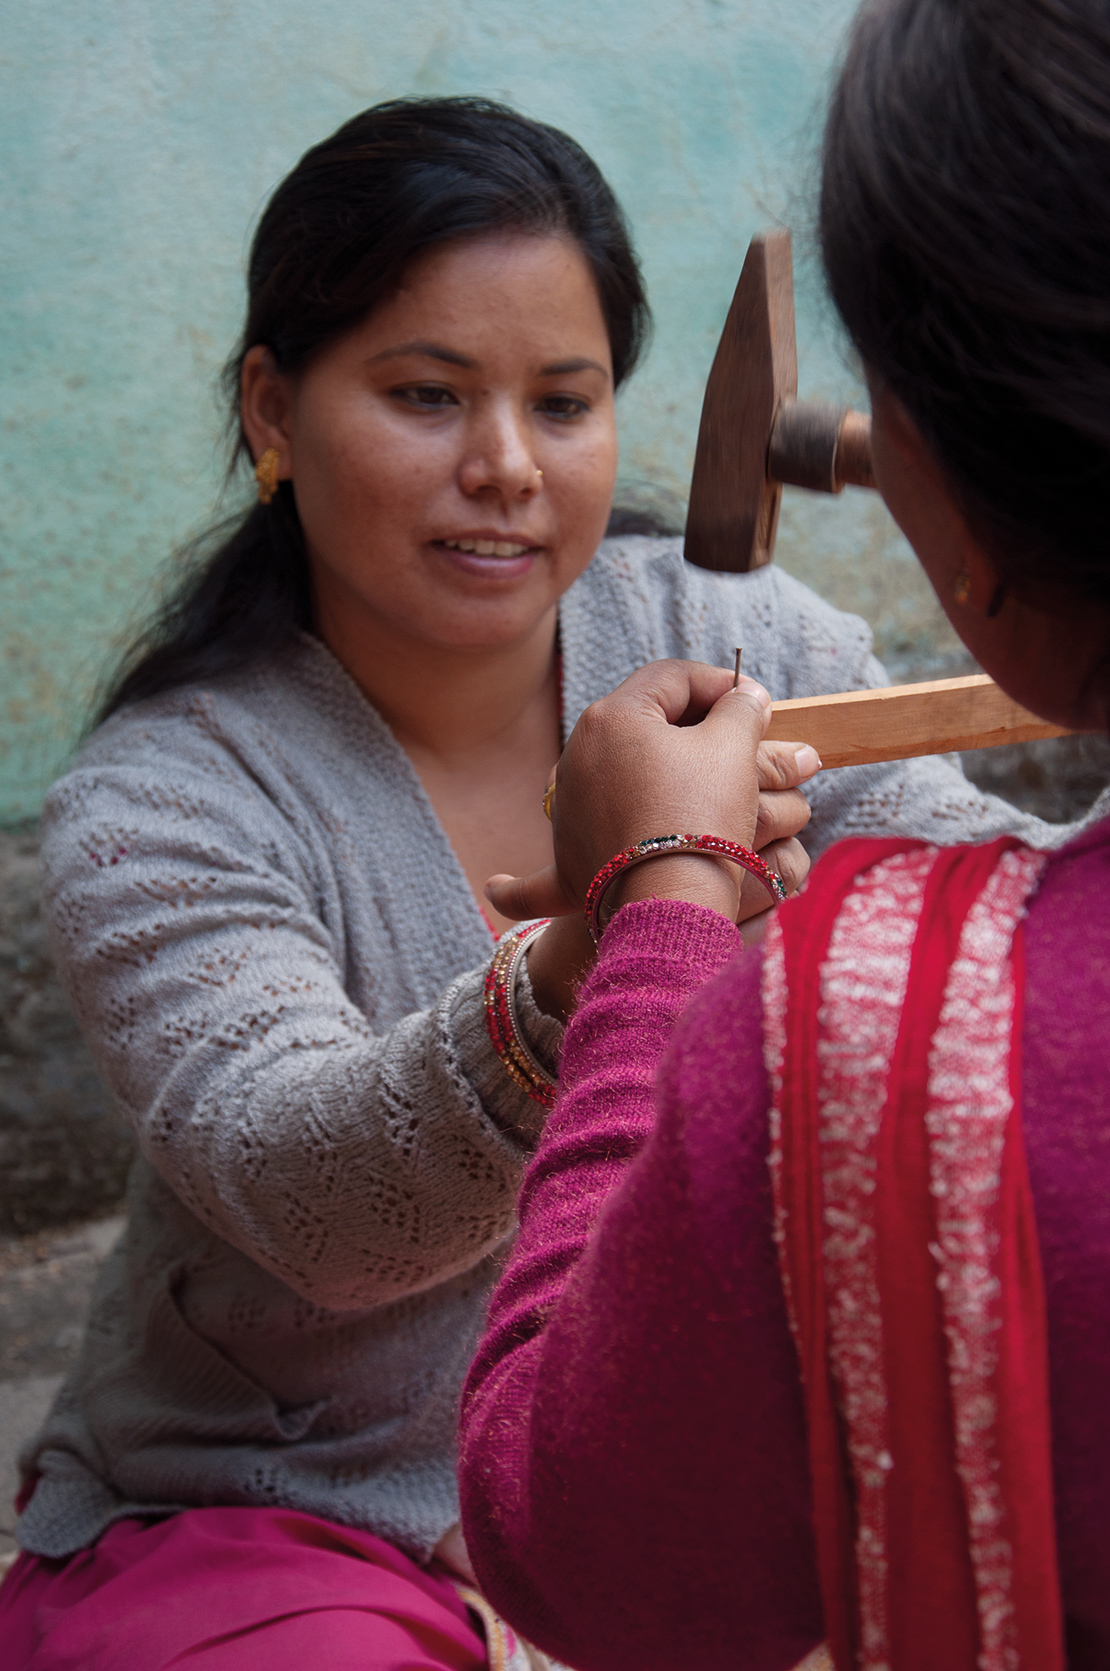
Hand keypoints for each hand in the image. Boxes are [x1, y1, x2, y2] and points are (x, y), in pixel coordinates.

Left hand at [487, 660, 819, 932]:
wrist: (671, 901)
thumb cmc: (702, 814)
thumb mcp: (733, 747)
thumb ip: (740, 710)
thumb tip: (744, 697)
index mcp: (610, 717)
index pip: (671, 678)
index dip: (720, 685)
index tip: (757, 708)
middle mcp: (575, 756)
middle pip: (640, 726)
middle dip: (690, 730)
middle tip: (737, 747)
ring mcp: (565, 809)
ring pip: (611, 780)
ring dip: (647, 779)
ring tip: (700, 795)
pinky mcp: (567, 862)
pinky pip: (545, 870)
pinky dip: (524, 882)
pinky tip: (492, 887)